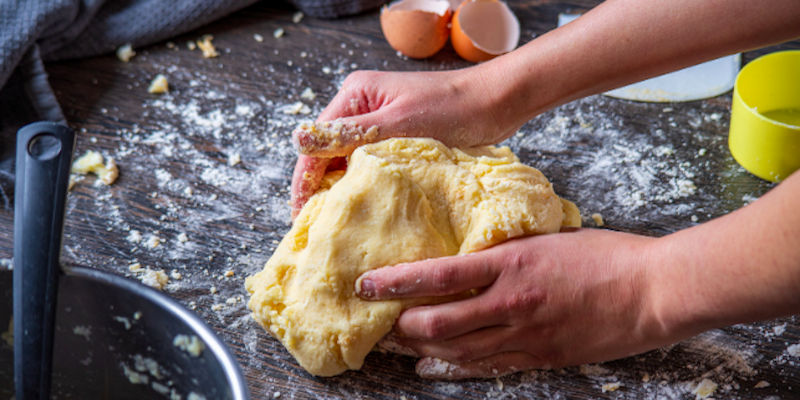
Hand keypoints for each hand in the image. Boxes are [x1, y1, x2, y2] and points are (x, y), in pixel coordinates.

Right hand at [290, 68, 523, 218]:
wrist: (496, 103)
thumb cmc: (453, 108)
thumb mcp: (398, 123)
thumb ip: (350, 134)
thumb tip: (298, 140)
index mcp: (355, 95)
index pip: (316, 144)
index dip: (305, 181)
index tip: (300, 216)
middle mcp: (361, 106)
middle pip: (328, 153)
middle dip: (320, 188)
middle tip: (316, 228)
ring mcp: (380, 123)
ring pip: (349, 162)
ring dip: (344, 189)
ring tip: (337, 225)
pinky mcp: (398, 138)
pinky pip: (371, 165)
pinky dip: (367, 185)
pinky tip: (366, 208)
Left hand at [355, 228, 672, 378]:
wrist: (652, 291)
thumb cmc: (605, 256)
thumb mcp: (546, 239)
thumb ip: (505, 252)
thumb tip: (470, 254)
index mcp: (511, 263)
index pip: (438, 274)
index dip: (396, 282)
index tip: (367, 284)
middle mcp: (511, 302)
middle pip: (437, 323)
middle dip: (400, 326)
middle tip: (379, 321)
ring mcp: (525, 335)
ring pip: (456, 351)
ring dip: (420, 349)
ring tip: (397, 344)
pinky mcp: (540, 357)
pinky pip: (487, 367)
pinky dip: (454, 367)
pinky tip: (433, 366)